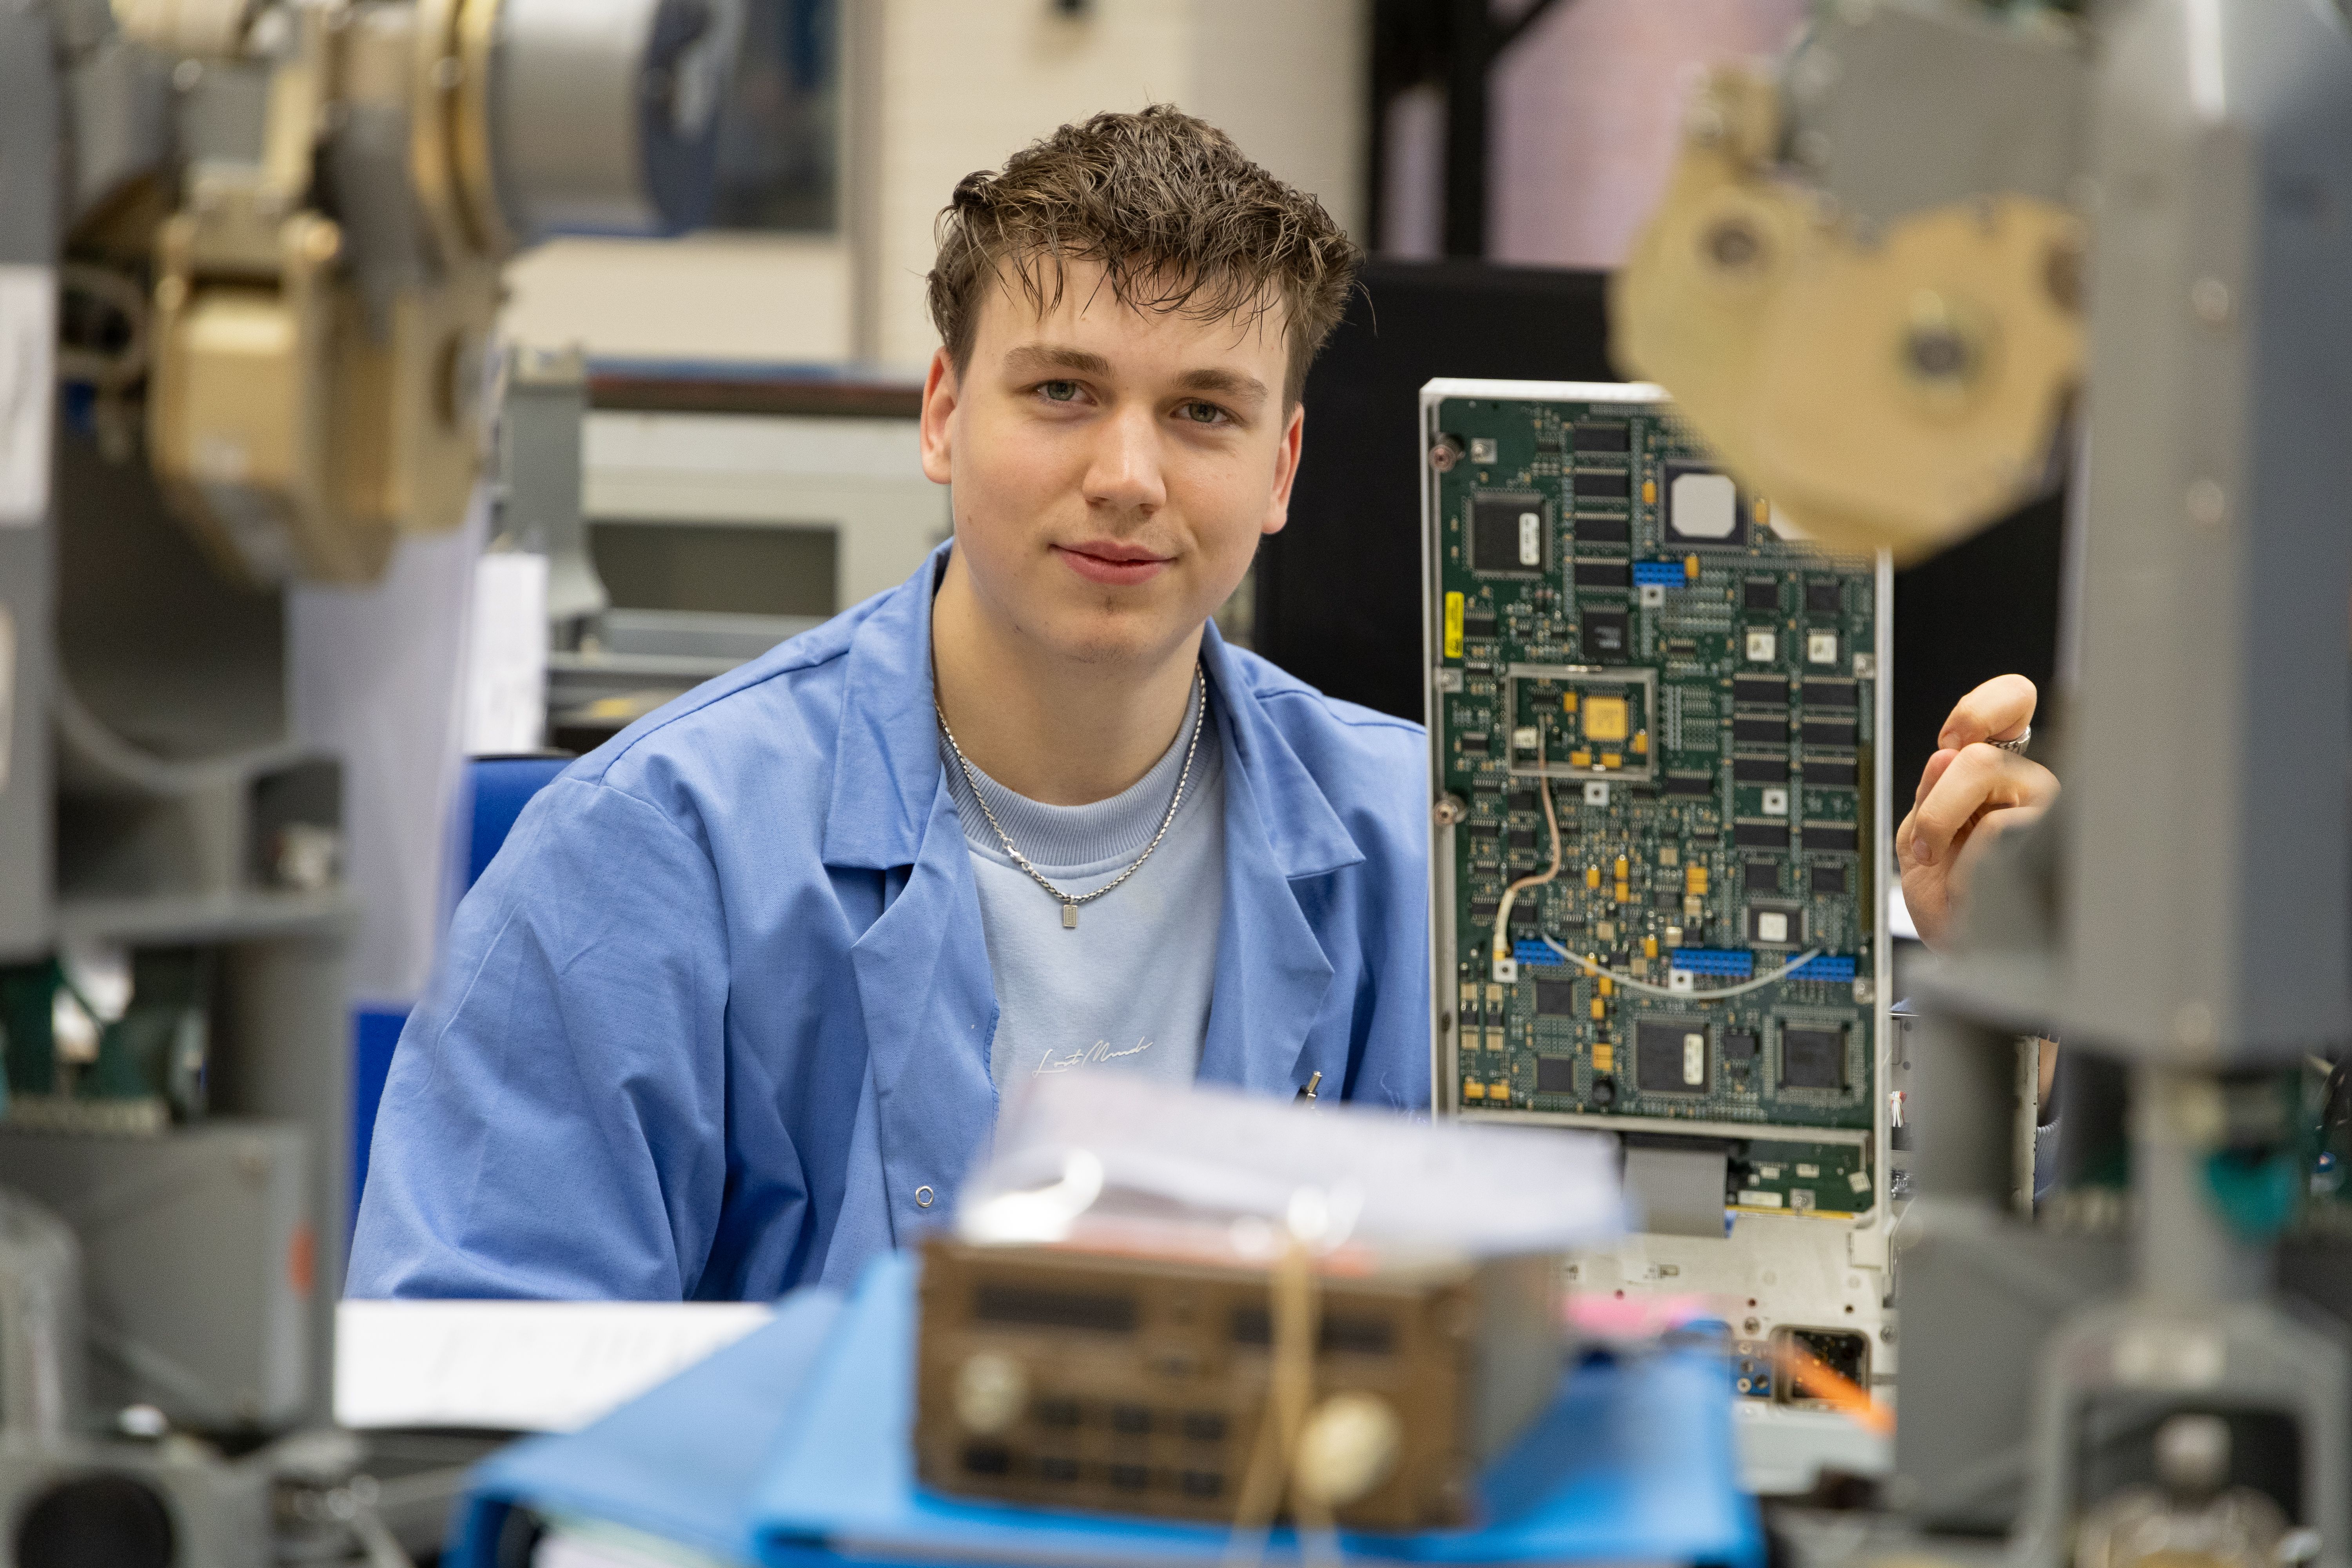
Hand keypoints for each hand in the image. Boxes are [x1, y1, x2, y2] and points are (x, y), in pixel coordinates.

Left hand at [1896, 675, 2059, 949]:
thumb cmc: (1956, 906)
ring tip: (1945, 867)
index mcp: (1999, 778)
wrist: (1971, 960)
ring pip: (1983, 768)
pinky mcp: (2055, 839)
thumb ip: (1929, 795)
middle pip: (1980, 745)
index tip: (1951, 737)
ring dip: (1941, 820)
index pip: (2015, 702)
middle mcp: (2033, 786)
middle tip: (1930, 841)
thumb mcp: (1923, 840)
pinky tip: (1973, 888)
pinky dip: (1965, 859)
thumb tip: (1945, 755)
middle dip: (1937, 795)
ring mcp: (2051, 810)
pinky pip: (1995, 823)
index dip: (1984, 704)